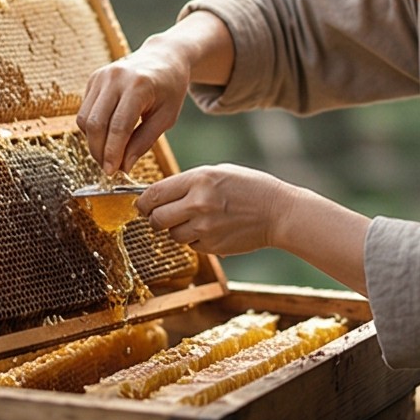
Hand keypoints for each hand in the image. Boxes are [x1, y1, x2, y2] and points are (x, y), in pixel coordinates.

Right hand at [77, 11, 234, 173]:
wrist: (164, 57)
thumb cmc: (170, 88)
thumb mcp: (166, 117)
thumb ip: (144, 142)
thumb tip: (123, 166)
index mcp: (138, 85)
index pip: (118, 127)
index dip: (112, 153)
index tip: (112, 172)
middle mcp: (115, 78)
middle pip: (95, 124)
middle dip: (99, 151)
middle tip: (109, 168)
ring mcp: (101, 76)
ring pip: (84, 119)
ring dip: (93, 143)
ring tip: (108, 154)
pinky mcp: (93, 79)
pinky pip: (84, 111)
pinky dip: (92, 129)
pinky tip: (107, 136)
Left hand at [136, 164, 293, 255]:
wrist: (278, 212)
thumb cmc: (249, 187)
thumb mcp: (217, 172)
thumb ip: (188, 182)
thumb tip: (159, 195)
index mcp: (198, 180)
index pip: (154, 194)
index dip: (143, 201)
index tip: (142, 204)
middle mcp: (198, 204)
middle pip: (157, 218)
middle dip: (155, 218)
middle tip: (160, 215)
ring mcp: (205, 228)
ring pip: (172, 235)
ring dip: (176, 229)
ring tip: (194, 219)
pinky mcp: (212, 247)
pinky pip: (190, 245)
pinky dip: (194, 239)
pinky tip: (210, 228)